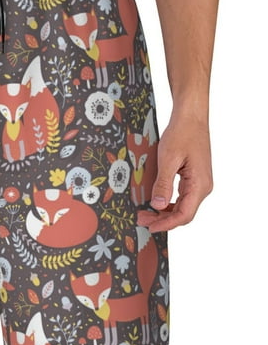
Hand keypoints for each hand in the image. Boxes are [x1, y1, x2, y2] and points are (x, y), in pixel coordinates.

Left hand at [136, 114, 212, 232]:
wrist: (191, 117)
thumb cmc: (182, 134)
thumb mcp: (168, 159)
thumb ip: (163, 184)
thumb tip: (157, 205)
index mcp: (200, 185)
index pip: (184, 214)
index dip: (167, 224)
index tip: (150, 227)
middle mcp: (203, 186)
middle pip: (183, 213)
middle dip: (162, 219)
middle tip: (141, 219)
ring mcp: (199, 182)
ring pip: (182, 206)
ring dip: (164, 212)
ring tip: (145, 212)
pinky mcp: (193, 177)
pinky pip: (181, 196)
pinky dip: (168, 202)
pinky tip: (155, 201)